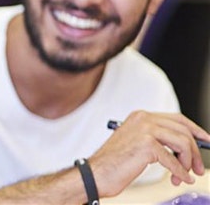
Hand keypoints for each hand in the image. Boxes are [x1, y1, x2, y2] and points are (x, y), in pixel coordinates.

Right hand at [89, 111, 209, 196]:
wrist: (96, 173)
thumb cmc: (114, 162)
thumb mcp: (137, 143)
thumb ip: (157, 138)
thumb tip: (185, 146)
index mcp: (141, 116)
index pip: (177, 118)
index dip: (195, 130)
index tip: (206, 141)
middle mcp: (143, 119)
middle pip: (183, 131)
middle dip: (195, 152)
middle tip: (198, 167)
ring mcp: (145, 130)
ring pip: (182, 144)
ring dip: (188, 162)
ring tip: (185, 175)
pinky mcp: (146, 145)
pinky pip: (173, 160)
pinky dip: (180, 172)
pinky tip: (180, 179)